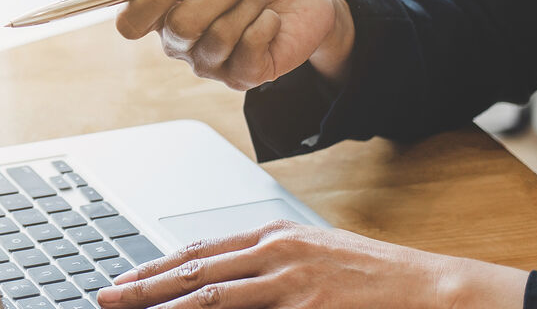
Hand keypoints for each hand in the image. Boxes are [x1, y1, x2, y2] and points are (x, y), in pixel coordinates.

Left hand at [95, 220, 527, 308]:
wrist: (430, 288)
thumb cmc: (376, 279)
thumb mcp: (316, 259)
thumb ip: (270, 266)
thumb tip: (228, 281)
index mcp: (276, 235)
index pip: (202, 250)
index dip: (160, 267)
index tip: (127, 281)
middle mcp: (275, 250)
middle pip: (194, 268)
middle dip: (145, 286)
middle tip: (106, 298)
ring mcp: (288, 278)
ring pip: (209, 293)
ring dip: (162, 305)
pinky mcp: (304, 304)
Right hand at [107, 0, 353, 88]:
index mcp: (163, 12)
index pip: (129, 22)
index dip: (148, 0)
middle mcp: (180, 42)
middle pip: (178, 28)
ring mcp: (210, 63)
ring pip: (215, 37)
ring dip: (245, 4)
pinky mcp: (242, 76)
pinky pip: (246, 50)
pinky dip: (264, 22)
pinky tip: (271, 17)